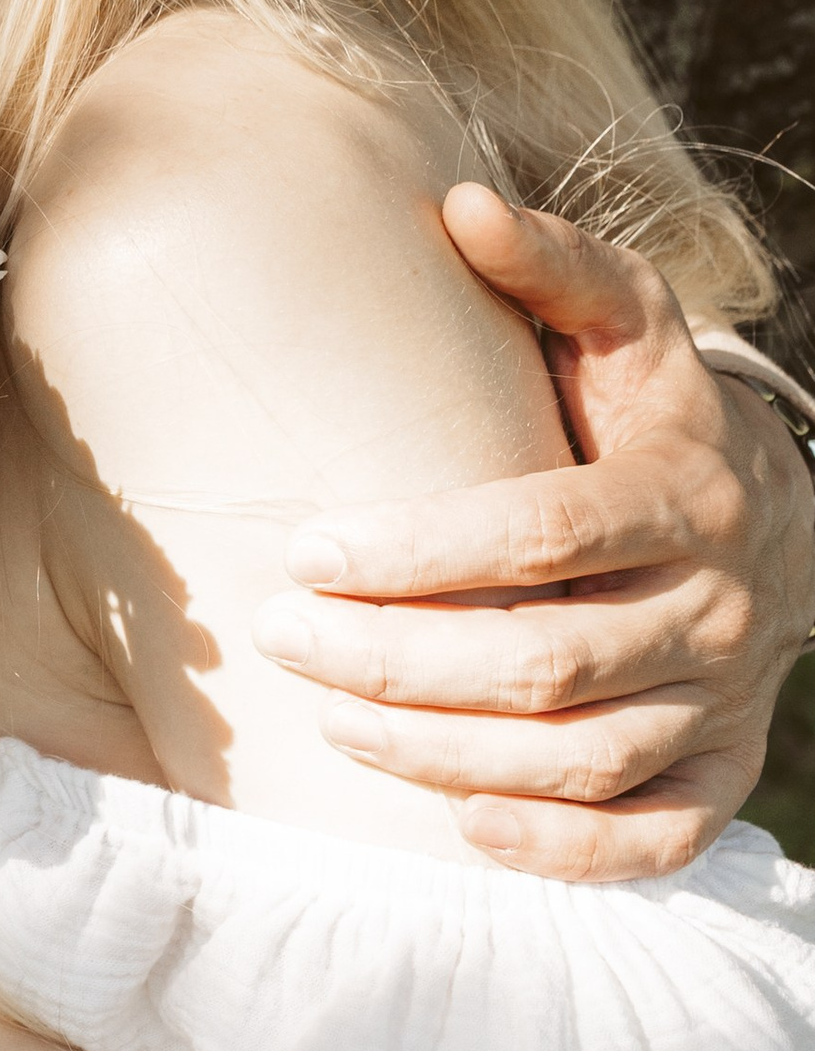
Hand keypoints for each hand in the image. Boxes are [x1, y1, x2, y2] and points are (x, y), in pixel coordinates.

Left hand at [253, 186, 813, 880]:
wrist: (784, 516)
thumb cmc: (656, 412)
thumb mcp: (623, 323)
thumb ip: (548, 266)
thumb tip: (457, 202)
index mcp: (688, 492)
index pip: (539, 535)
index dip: (418, 552)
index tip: (307, 550)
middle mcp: (717, 606)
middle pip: (548, 661)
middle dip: (400, 660)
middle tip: (286, 637)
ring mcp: (724, 701)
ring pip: (582, 758)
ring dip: (443, 753)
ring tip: (329, 719)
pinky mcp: (719, 772)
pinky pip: (648, 838)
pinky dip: (557, 847)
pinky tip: (457, 823)